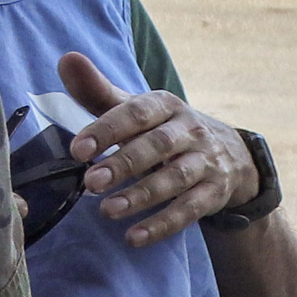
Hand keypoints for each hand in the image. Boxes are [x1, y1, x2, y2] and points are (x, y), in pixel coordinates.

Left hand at [60, 51, 254, 247]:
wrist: (230, 154)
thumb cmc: (164, 129)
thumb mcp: (137, 109)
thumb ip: (98, 91)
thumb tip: (66, 59)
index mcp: (166, 105)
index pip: (137, 112)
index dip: (107, 129)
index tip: (78, 149)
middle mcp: (190, 129)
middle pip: (158, 145)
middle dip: (124, 164)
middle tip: (90, 182)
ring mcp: (206, 161)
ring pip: (175, 178)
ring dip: (141, 195)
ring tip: (107, 211)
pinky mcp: (214, 192)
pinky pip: (190, 210)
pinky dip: (163, 224)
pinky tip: (135, 237)